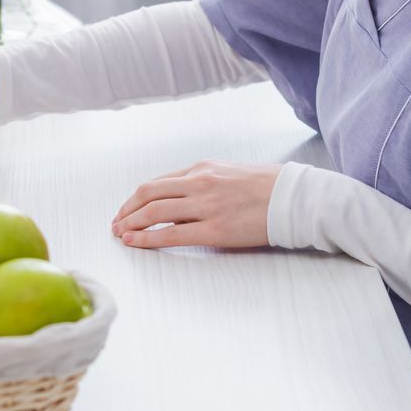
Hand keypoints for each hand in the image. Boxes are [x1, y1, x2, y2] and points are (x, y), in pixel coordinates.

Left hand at [110, 161, 283, 249]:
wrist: (294, 198)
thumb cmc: (267, 187)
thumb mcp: (228, 174)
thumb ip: (202, 185)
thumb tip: (178, 204)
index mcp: (202, 168)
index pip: (158, 182)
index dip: (137, 198)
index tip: (126, 210)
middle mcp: (199, 183)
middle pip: (148, 193)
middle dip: (126, 209)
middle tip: (116, 223)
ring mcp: (206, 205)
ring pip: (154, 211)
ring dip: (131, 223)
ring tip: (120, 233)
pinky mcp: (215, 230)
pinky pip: (172, 233)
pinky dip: (147, 238)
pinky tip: (135, 242)